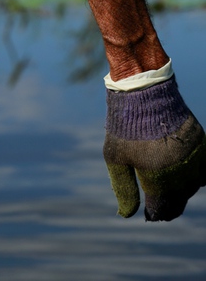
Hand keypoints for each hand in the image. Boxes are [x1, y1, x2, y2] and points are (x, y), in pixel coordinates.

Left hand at [103, 77, 205, 220]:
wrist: (143, 94)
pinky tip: (185, 177)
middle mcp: (181, 169)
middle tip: (160, 211)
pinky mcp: (201, 142)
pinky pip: (205, 168)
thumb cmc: (124, 128)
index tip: (150, 216)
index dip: (156, 213)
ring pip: (194, 185)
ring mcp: (194, 155)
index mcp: (158, 175)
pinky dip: (197, 176)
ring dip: (183, 192)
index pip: (162, 206)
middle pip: (180, 198)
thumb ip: (123, 187)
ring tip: (171, 195)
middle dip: (170, 207)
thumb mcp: (115, 159)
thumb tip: (127, 214)